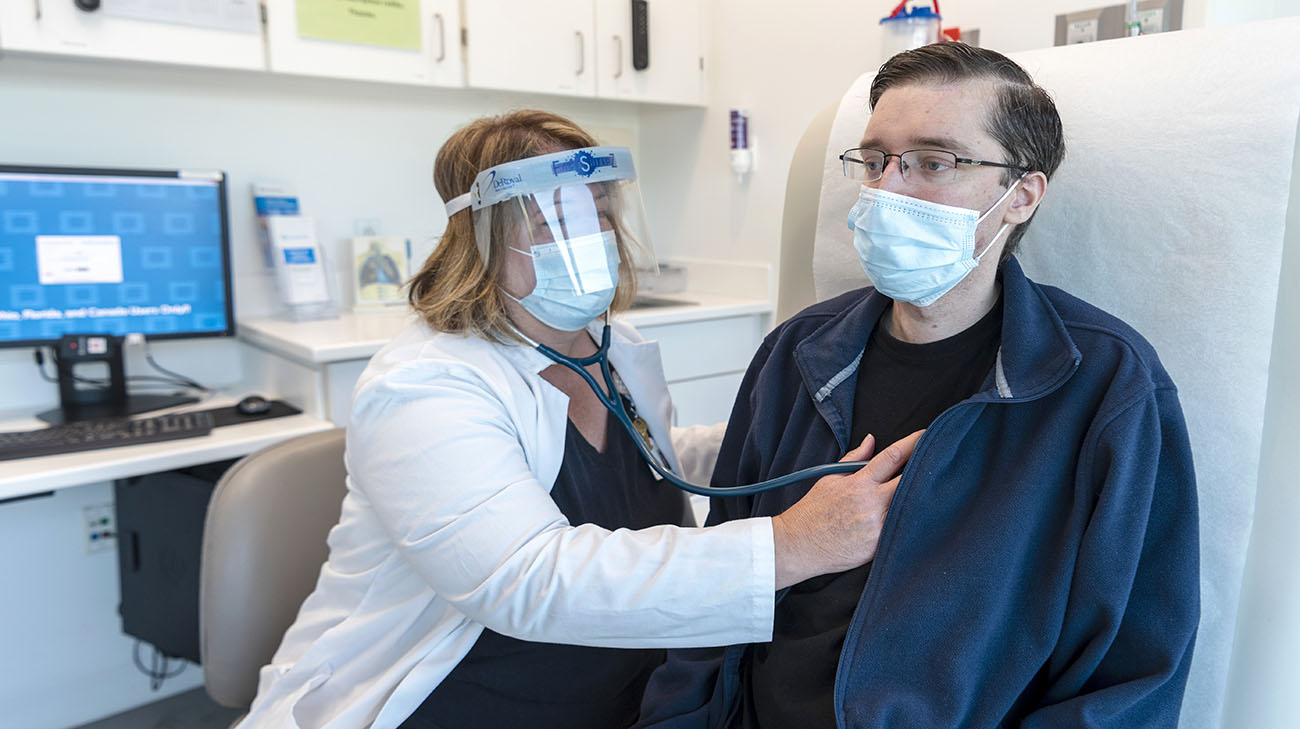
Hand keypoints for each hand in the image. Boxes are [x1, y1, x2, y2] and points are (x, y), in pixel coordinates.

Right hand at [771, 430, 922, 589]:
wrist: (800, 545)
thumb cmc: (813, 511)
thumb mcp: (830, 478)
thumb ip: (854, 459)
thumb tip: (871, 440)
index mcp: (859, 484)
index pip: (893, 457)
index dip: (913, 443)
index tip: (926, 436)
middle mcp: (871, 504)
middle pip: (910, 481)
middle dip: (923, 469)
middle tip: (935, 463)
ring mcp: (877, 527)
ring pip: (910, 507)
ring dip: (918, 497)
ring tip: (928, 490)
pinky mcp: (879, 547)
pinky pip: (901, 531)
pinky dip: (908, 522)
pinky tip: (914, 516)